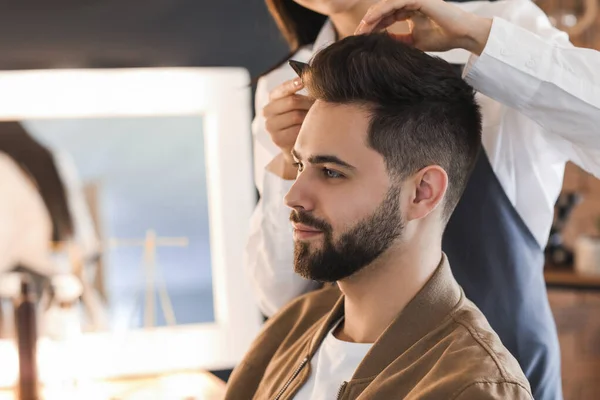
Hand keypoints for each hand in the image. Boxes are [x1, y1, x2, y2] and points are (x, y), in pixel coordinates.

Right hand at [263, 78, 314, 178]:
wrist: (295, 146)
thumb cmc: (301, 121)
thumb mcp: (300, 105)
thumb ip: (303, 93)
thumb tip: (313, 80)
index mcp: (273, 98)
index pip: (283, 89)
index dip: (293, 84)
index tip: (304, 80)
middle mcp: (267, 111)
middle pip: (292, 101)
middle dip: (309, 102)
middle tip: (321, 105)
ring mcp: (270, 126)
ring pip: (296, 116)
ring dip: (310, 117)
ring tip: (318, 118)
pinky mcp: (277, 139)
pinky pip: (296, 130)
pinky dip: (306, 130)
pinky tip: (311, 130)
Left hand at [355, 0, 491, 54]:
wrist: (463, 35)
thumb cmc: (444, 38)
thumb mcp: (414, 42)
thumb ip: (399, 40)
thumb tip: (382, 44)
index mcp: (410, 11)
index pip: (386, 17)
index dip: (373, 28)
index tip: (361, 40)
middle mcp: (411, 3)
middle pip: (383, 10)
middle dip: (369, 23)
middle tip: (356, 35)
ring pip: (387, 5)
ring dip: (372, 16)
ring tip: (361, 28)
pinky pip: (395, 3)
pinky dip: (382, 10)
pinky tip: (372, 20)